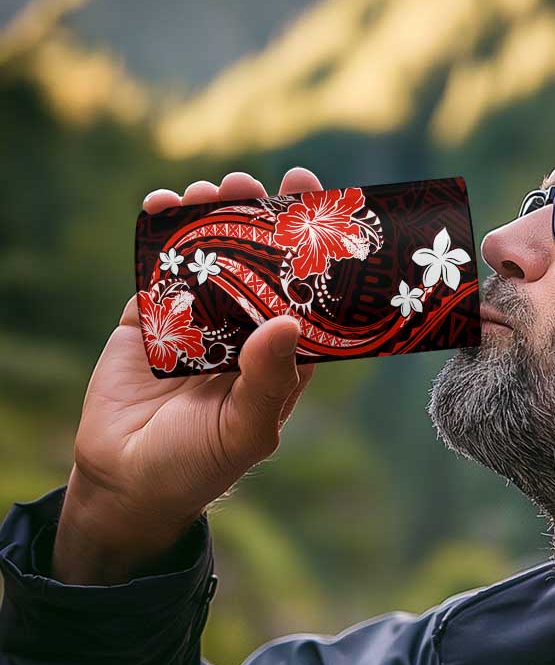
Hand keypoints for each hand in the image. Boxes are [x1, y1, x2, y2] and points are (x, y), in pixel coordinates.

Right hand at [53, 168, 322, 582]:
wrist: (126, 481)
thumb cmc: (200, 464)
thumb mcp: (246, 430)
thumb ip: (268, 380)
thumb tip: (287, 322)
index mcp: (281, 354)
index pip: (305, 292)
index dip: (312, 249)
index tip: (317, 201)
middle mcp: (244, 330)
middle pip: (257, 262)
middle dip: (257, 218)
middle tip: (253, 183)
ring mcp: (196, 320)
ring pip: (209, 255)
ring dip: (210, 216)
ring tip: (209, 189)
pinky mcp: (150, 318)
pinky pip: (157, 268)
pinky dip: (158, 234)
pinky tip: (161, 205)